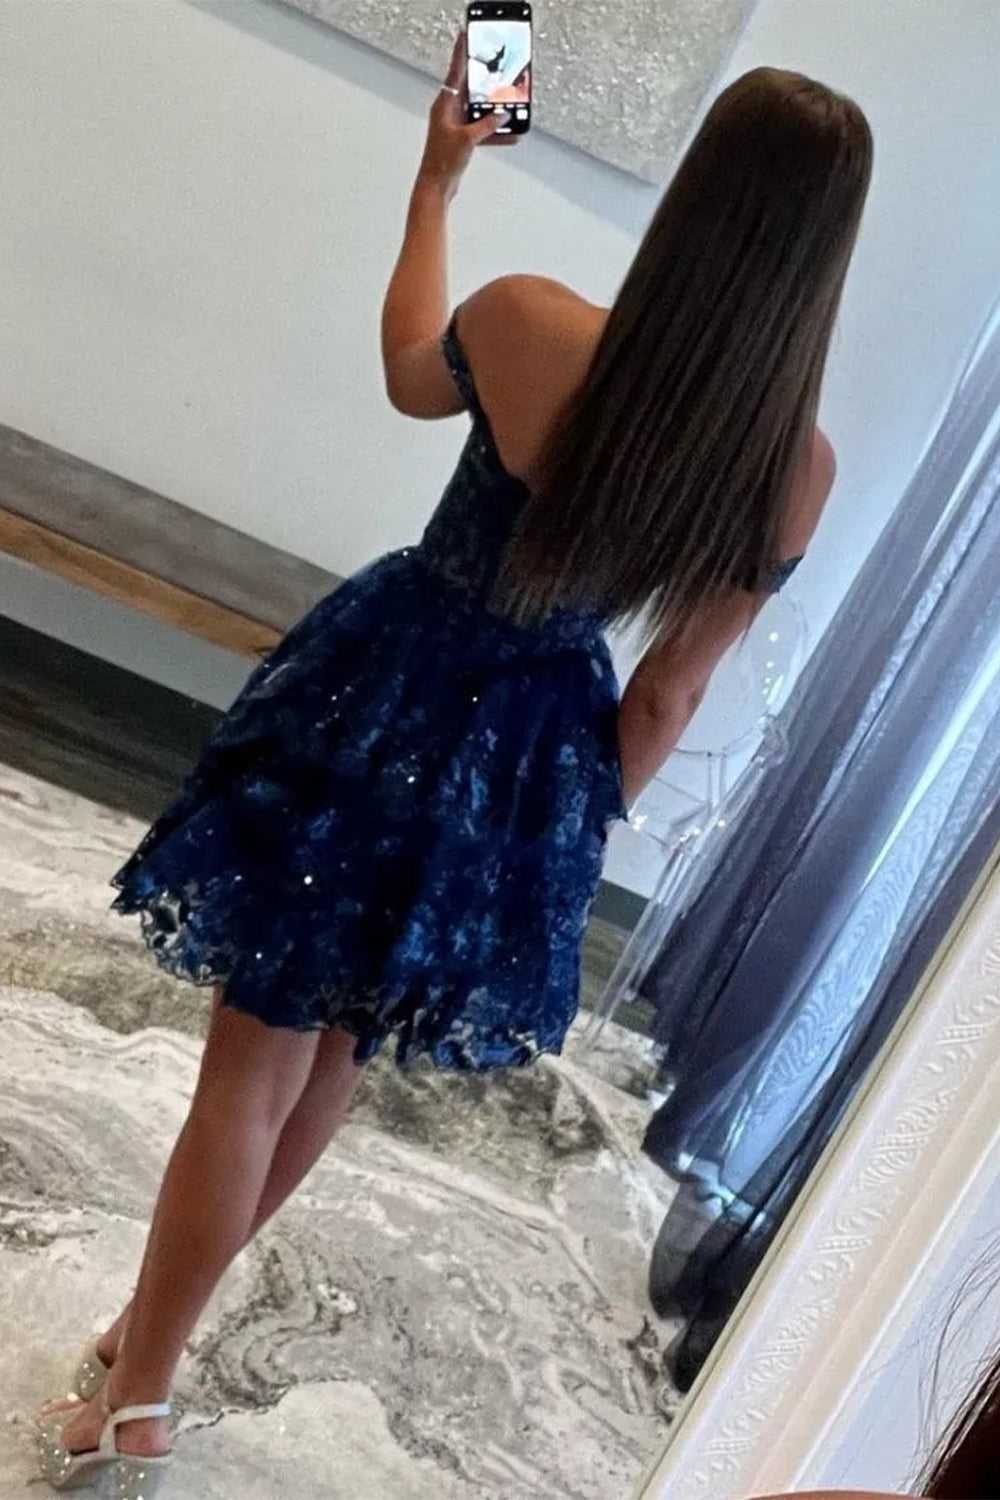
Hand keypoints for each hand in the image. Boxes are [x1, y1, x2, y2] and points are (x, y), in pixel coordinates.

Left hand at [416, 33, 513, 199]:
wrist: (436, 186)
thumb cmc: (442, 162)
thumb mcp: (468, 139)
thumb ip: (487, 125)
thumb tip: (502, 115)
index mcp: (445, 105)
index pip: (456, 73)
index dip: (462, 54)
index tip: (466, 36)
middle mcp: (449, 112)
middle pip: (471, 91)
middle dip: (487, 85)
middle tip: (500, 73)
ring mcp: (456, 125)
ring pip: (479, 111)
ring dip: (494, 112)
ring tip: (512, 108)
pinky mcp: (462, 139)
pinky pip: (482, 130)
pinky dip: (495, 133)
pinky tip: (511, 135)